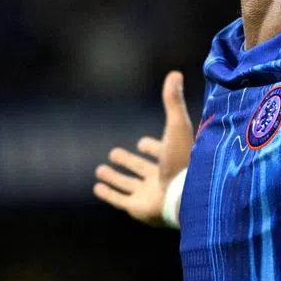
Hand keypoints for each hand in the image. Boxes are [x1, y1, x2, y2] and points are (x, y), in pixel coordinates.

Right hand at [94, 71, 193, 225]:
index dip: (151, 146)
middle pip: (142, 168)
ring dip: (115, 177)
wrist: (182, 196)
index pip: (160, 151)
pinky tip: (97, 188)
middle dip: (129, 161)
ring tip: (100, 170)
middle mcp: (162, 177)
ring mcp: (150, 194)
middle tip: (114, 153)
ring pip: (129, 184)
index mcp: (173, 160)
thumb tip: (175, 72)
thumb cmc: (182, 160)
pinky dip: (108, 194)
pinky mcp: (138, 208)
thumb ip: (173, 101)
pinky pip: (120, 200)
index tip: (141, 142)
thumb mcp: (176, 125)